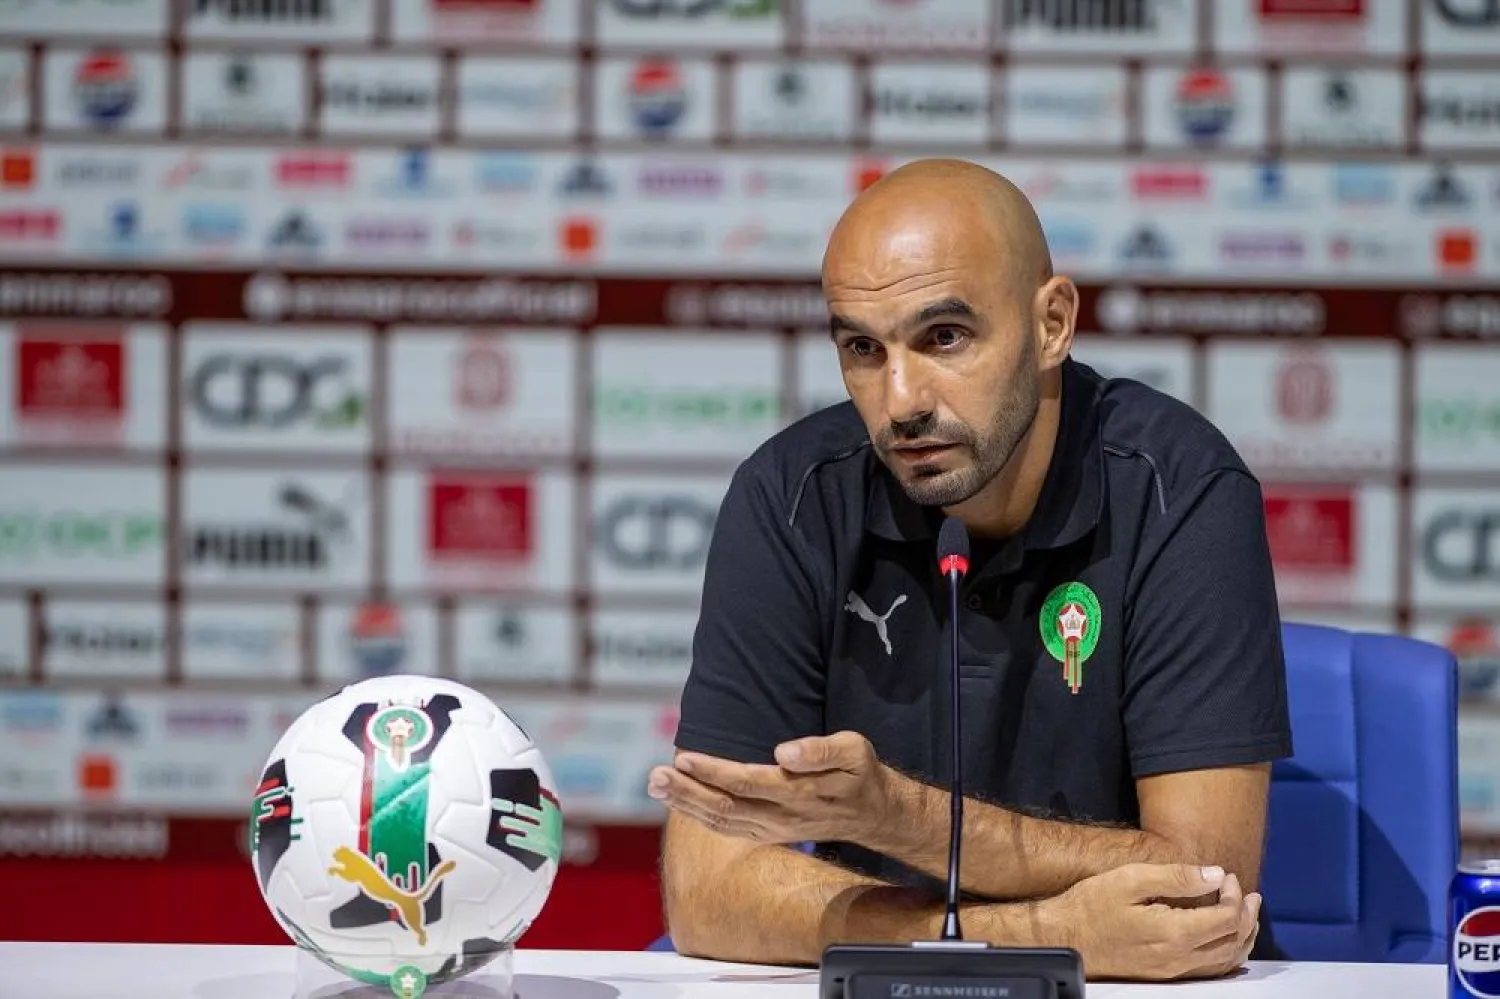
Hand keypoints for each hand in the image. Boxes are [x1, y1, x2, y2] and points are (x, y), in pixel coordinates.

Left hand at [645, 732, 891, 844]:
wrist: (873, 813)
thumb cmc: (859, 773)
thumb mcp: (854, 750)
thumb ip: (819, 751)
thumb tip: (782, 752)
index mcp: (799, 793)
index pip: (747, 782)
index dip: (713, 772)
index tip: (684, 758)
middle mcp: (781, 817)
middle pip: (725, 806)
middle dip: (687, 791)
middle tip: (654, 777)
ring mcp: (772, 829)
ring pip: (721, 820)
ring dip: (686, 804)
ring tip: (657, 785)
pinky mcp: (767, 834)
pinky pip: (727, 828)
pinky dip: (700, 815)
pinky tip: (679, 801)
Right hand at [1052, 863, 1259, 980]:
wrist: (1065, 937)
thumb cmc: (1093, 904)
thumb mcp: (1131, 879)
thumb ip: (1176, 877)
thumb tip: (1216, 874)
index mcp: (1174, 932)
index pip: (1225, 918)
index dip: (1235, 897)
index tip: (1229, 878)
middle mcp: (1179, 958)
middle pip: (1231, 942)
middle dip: (1246, 916)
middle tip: (1251, 895)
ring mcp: (1172, 970)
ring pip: (1224, 961)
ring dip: (1241, 937)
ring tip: (1246, 916)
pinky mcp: (1164, 975)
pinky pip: (1209, 971)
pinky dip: (1226, 955)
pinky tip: (1224, 941)